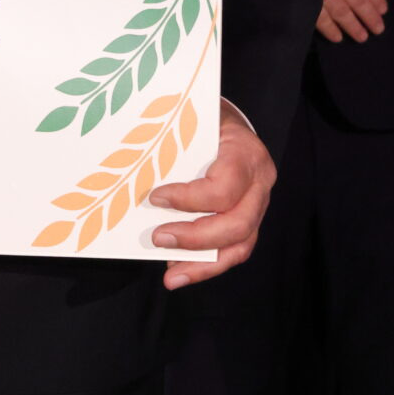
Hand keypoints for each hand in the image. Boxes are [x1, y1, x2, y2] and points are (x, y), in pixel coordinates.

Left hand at [149, 102, 273, 289]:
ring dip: (203, 264)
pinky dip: (207, 263)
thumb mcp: (192, 119)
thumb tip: (133, 169)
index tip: (155, 199)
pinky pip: (235, 249)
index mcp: (246, 153)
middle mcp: (260, 182)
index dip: (190, 199)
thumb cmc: (205, 118)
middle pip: (237, 223)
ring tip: (171, 276)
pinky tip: (180, 270)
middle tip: (158, 239)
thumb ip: (174, 143)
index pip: (224, 186)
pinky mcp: (251, 220)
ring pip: (240, 245)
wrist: (228, 121)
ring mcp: (259, 204)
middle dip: (195, 238)